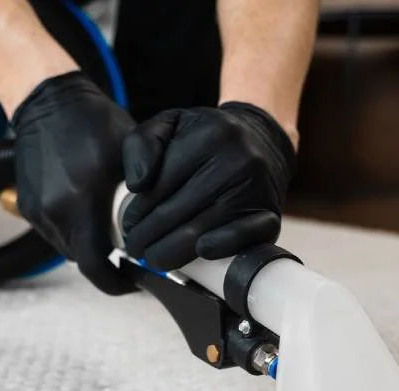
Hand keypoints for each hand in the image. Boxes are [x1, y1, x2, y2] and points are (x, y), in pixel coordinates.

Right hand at [10, 71, 135, 294]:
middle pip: (83, 260)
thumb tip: (164, 227)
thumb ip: (147, 191)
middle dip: (106, 264)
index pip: (96, 266)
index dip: (116, 283)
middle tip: (129, 255)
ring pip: (68, 248)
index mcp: (81, 202)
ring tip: (109, 230)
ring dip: (89, 246)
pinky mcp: (27, 206)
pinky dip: (73, 231)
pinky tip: (87, 212)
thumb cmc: (93, 121)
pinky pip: (54, 232)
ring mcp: (37, 211)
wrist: (47, 101)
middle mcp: (54, 212)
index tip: (133, 281)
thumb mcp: (131, 152)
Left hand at [120, 102, 296, 271]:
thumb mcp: (169, 124)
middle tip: (136, 248)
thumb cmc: (206, 137)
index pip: (159, 186)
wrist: (261, 141)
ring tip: (153, 257)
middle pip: (176, 213)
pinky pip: (243, 238)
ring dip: (170, 253)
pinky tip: (199, 253)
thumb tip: (137, 186)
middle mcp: (236, 161)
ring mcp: (255, 189)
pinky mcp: (270, 213)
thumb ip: (142, 144)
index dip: (137, 213)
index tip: (128, 226)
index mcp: (208, 136)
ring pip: (200, 232)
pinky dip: (220, 249)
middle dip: (148, 237)